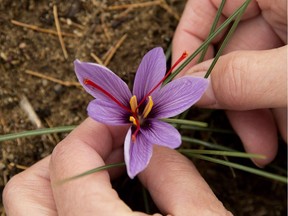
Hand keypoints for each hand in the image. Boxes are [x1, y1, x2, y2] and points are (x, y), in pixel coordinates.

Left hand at [3, 118, 230, 215]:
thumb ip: (172, 172)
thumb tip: (149, 143)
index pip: (69, 162)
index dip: (94, 130)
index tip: (120, 123)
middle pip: (25, 190)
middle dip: (67, 155)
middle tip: (107, 147)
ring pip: (27, 213)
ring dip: (62, 181)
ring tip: (104, 172)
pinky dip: (68, 206)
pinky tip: (105, 201)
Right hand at [173, 0, 286, 165]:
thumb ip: (242, 77)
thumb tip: (189, 90)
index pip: (207, 5)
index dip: (188, 43)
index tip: (183, 85)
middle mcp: (275, 6)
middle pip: (231, 49)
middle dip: (232, 97)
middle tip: (237, 135)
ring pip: (253, 70)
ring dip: (255, 110)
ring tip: (265, 146)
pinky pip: (273, 76)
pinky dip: (273, 104)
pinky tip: (281, 132)